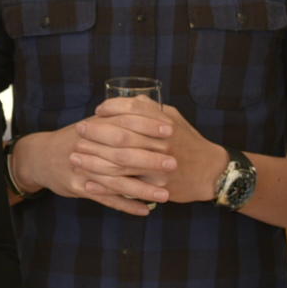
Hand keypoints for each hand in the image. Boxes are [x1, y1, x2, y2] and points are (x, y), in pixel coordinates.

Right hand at [11, 122, 167, 215]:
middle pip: (122, 152)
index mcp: (95, 126)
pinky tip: (145, 210)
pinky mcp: (78, 187)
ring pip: (116, 180)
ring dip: (142, 188)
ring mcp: (83, 168)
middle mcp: (88, 146)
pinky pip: (105, 198)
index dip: (148, 125)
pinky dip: (126, 206)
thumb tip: (152, 108)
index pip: (124, 122)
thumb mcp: (94, 123)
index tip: (171, 130)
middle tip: (174, 164)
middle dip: (150, 159)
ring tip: (166, 194)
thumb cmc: (75, 138)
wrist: (40, 156)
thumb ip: (119, 116)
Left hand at [87, 98, 231, 205]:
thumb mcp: (174, 118)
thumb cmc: (189, 142)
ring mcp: (158, 166)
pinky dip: (104, 186)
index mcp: (165, 123)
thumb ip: (151, 109)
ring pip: (118, 163)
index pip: (132, 110)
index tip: (97, 111)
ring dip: (93, 160)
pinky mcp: (156, 186)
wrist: (211, 172)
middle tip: (79, 131)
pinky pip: (125, 187)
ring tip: (75, 157)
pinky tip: (87, 183)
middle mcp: (161, 143)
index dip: (111, 109)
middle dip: (96, 133)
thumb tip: (128, 100)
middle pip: (120, 136)